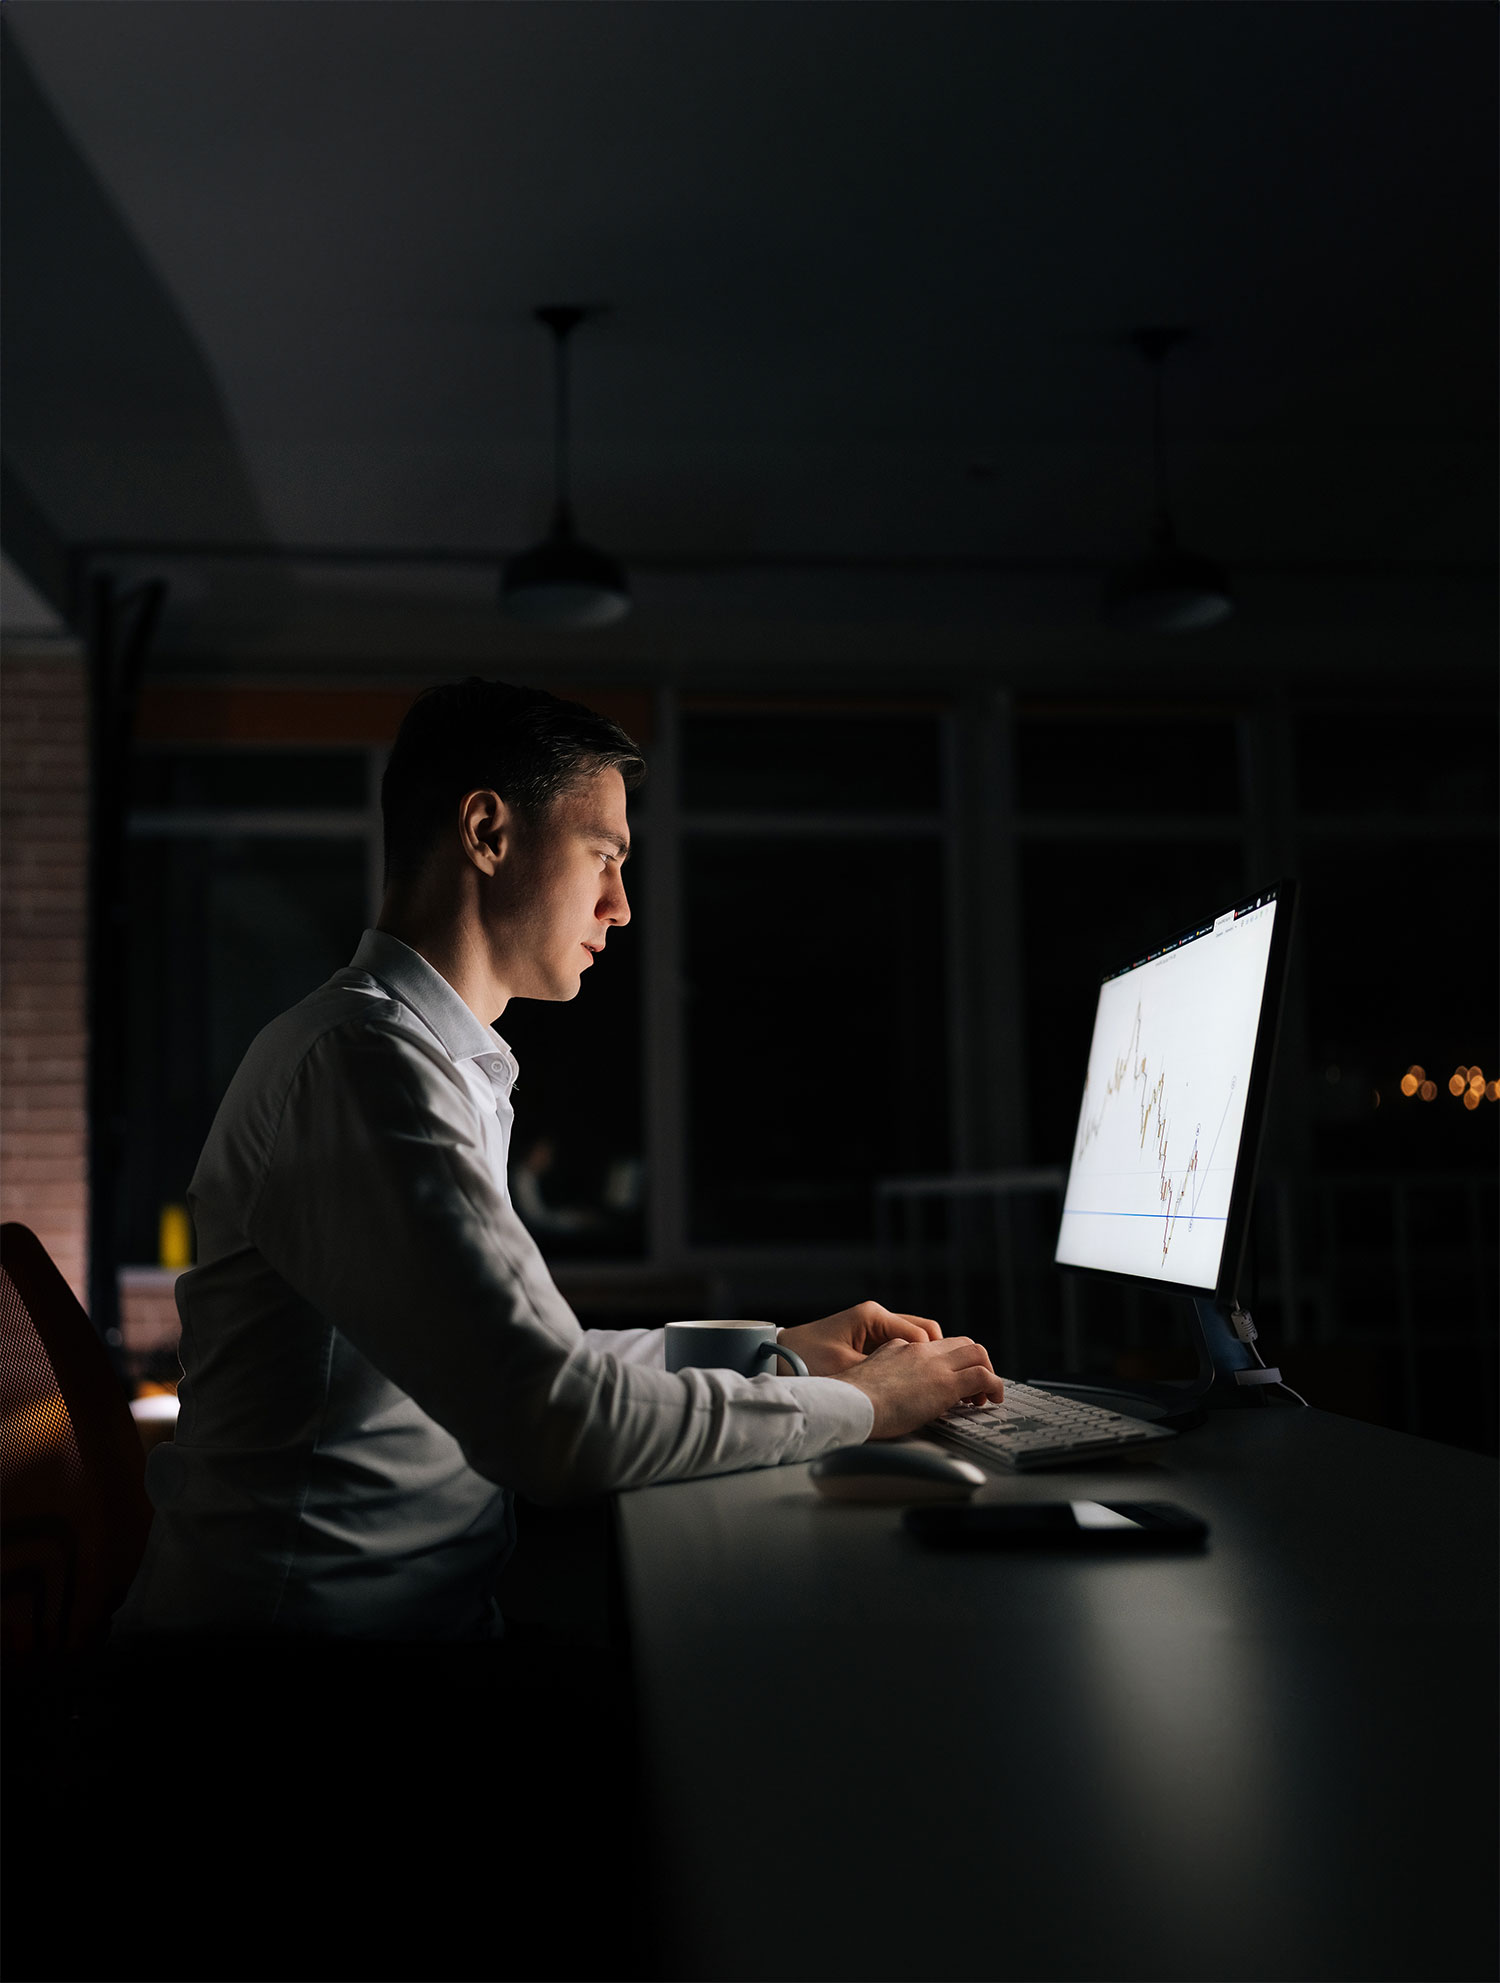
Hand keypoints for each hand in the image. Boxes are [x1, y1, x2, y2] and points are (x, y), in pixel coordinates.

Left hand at [777, 1300, 940, 1376]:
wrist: (774, 1357)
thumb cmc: (804, 1361)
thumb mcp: (845, 1369)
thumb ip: (881, 1372)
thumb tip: (915, 1382)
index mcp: (874, 1317)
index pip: (922, 1335)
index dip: (937, 1359)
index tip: (949, 1383)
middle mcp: (878, 1318)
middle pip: (926, 1333)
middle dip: (939, 1357)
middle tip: (950, 1384)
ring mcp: (875, 1329)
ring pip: (917, 1340)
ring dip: (928, 1360)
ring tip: (937, 1386)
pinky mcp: (870, 1342)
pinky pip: (903, 1349)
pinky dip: (914, 1363)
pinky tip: (916, 1385)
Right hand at [833, 1336, 1004, 1438]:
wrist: (850, 1404)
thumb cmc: (851, 1402)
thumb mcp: (867, 1380)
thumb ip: (882, 1378)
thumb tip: (888, 1394)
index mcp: (898, 1348)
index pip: (933, 1347)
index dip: (948, 1363)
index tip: (950, 1380)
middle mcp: (918, 1351)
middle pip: (960, 1343)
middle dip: (973, 1362)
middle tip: (974, 1387)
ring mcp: (933, 1364)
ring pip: (976, 1352)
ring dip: (986, 1372)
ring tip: (985, 1395)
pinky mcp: (946, 1383)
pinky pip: (983, 1376)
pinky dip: (994, 1386)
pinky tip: (993, 1398)